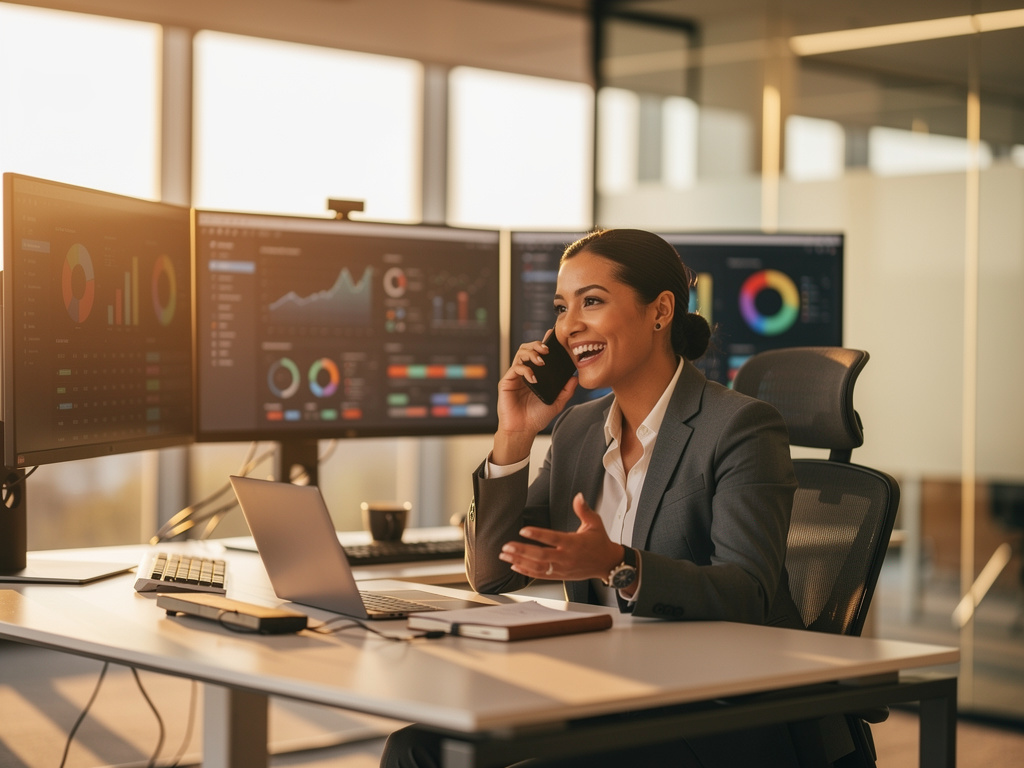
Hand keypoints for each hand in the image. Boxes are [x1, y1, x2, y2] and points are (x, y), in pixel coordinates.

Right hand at [492, 331, 576, 464]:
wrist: (522, 430)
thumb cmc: (536, 417)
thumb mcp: (557, 403)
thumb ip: (566, 391)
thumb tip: (575, 378)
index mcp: (536, 374)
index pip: (539, 354)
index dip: (544, 343)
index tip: (553, 336)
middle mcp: (524, 372)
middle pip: (527, 348)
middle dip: (537, 344)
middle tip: (547, 349)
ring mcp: (515, 376)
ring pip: (520, 354)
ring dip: (532, 353)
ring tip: (541, 360)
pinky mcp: (507, 382)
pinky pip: (515, 368)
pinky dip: (525, 369)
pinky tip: (533, 378)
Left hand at [498, 493, 621, 582]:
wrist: (608, 563)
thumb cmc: (600, 542)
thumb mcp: (595, 523)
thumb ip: (584, 510)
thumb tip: (578, 496)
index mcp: (574, 543)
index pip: (553, 538)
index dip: (537, 535)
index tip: (523, 530)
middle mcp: (567, 557)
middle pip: (541, 556)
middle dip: (522, 551)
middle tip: (506, 546)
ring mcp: (563, 568)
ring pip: (538, 567)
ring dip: (520, 561)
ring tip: (505, 555)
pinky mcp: (560, 576)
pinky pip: (541, 576)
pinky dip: (527, 572)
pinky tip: (515, 566)